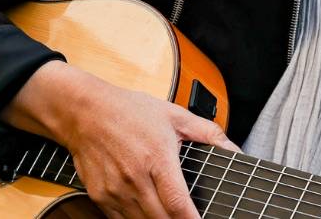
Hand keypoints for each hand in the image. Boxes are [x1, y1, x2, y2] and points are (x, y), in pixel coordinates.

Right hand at [5, 60, 235, 218]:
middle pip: (159, 218)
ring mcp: (114, 190)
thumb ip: (209, 134)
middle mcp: (134, 178)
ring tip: (172, 218)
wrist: (85, 112)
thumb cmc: (132, 111)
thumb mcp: (176, 116)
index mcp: (157, 158)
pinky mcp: (100, 196)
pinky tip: (150, 215)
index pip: (177, 202)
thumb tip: (235, 149)